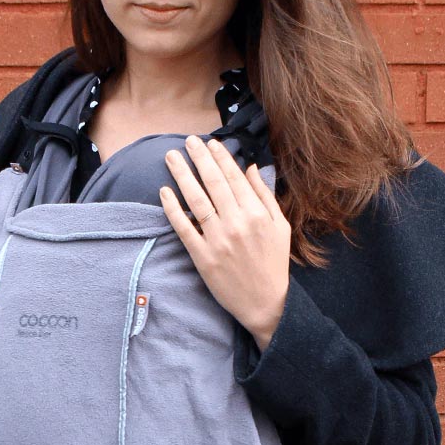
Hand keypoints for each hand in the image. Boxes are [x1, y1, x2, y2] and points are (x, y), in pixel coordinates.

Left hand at [160, 135, 289, 349]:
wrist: (265, 302)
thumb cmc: (273, 263)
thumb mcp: (281, 226)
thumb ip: (265, 196)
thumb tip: (250, 168)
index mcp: (257, 213)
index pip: (234, 177)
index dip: (220, 157)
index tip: (210, 143)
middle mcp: (237, 223)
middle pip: (213, 183)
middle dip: (199, 158)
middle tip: (187, 141)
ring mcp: (218, 240)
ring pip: (196, 200)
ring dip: (182, 175)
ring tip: (171, 157)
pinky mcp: (203, 257)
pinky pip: (184, 228)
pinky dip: (173, 209)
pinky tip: (164, 192)